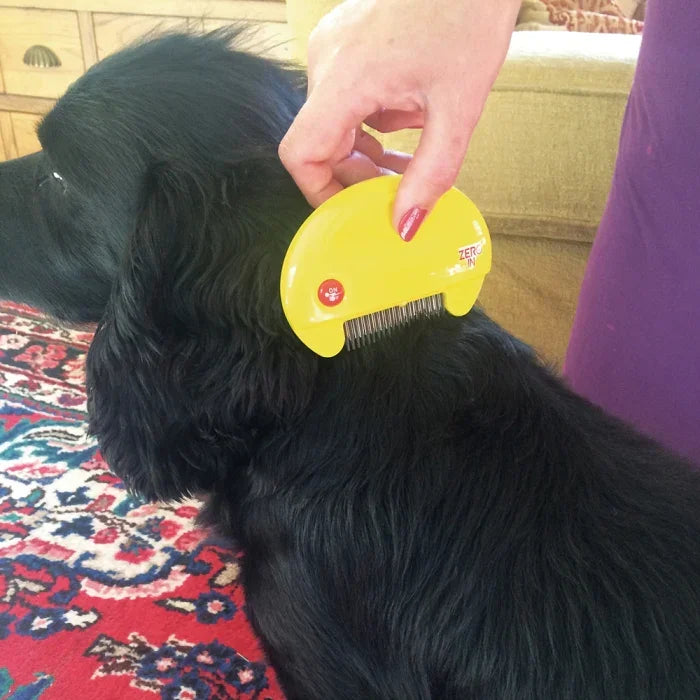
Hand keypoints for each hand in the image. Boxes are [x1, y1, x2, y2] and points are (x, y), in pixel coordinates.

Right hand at [279, 0, 518, 239]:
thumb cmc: (470, 14)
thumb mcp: (459, 107)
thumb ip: (431, 174)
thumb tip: (405, 225)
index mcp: (345, 78)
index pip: (301, 154)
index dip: (321, 192)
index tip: (353, 210)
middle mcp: (327, 61)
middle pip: (322, 143)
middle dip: (360, 173)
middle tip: (401, 187)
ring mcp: (333, 48)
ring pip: (338, 123)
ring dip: (373, 147)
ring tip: (418, 145)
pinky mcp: (346, 42)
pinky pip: (348, 98)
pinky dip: (376, 118)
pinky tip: (413, 112)